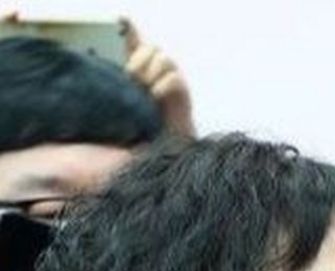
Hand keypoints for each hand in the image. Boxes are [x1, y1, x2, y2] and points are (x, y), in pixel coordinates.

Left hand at [122, 18, 195, 137]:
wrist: (163, 143)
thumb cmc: (142, 123)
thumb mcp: (125, 101)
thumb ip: (119, 86)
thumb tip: (108, 74)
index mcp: (141, 68)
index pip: (136, 42)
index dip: (131, 30)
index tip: (122, 21)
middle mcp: (158, 69)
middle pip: (150, 47)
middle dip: (138, 60)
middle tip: (130, 76)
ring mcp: (172, 77)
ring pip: (162, 58)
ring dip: (150, 71)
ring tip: (143, 88)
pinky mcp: (184, 90)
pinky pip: (173, 77)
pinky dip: (161, 85)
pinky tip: (154, 96)